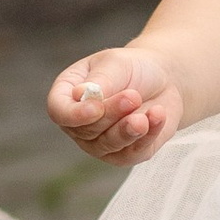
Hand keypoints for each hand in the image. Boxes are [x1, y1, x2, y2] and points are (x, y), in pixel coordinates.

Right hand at [47, 47, 182, 164]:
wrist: (160, 81)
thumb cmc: (131, 69)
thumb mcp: (115, 64)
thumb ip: (100, 81)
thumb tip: (80, 95)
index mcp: (67, 95)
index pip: (59, 112)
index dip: (74, 114)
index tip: (96, 108)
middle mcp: (79, 125)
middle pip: (87, 130)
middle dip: (112, 114)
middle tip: (133, 96)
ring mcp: (100, 144)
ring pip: (110, 144)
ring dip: (128, 129)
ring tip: (144, 115)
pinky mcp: (125, 155)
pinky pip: (134, 151)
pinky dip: (148, 134)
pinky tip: (158, 115)